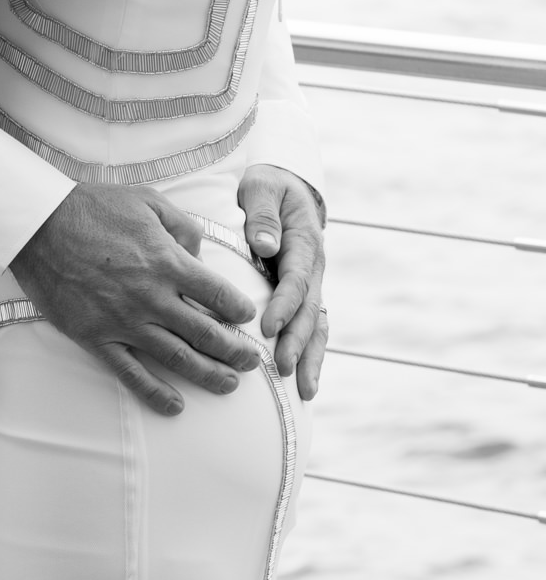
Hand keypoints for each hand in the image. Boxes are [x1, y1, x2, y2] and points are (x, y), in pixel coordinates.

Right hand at [11, 183, 259, 417]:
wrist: (39, 225)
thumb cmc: (93, 207)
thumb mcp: (147, 199)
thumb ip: (182, 226)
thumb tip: (198, 254)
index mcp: (166, 261)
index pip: (217, 294)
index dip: (239, 310)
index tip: (248, 318)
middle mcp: (151, 297)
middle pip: (205, 333)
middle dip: (235, 350)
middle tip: (252, 361)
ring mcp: (124, 321)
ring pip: (177, 358)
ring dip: (208, 375)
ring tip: (229, 384)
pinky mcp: (97, 337)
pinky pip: (131, 373)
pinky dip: (155, 394)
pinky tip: (175, 406)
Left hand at [239, 162, 326, 399]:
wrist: (284, 188)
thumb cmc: (267, 187)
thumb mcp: (262, 188)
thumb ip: (263, 215)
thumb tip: (265, 245)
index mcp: (304, 242)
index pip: (296, 280)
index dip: (284, 305)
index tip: (267, 328)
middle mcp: (313, 268)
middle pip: (309, 310)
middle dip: (297, 341)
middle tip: (281, 368)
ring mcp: (312, 284)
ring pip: (317, 326)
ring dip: (310, 357)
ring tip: (304, 391)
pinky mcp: (304, 295)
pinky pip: (311, 327)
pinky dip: (310, 355)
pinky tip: (305, 384)